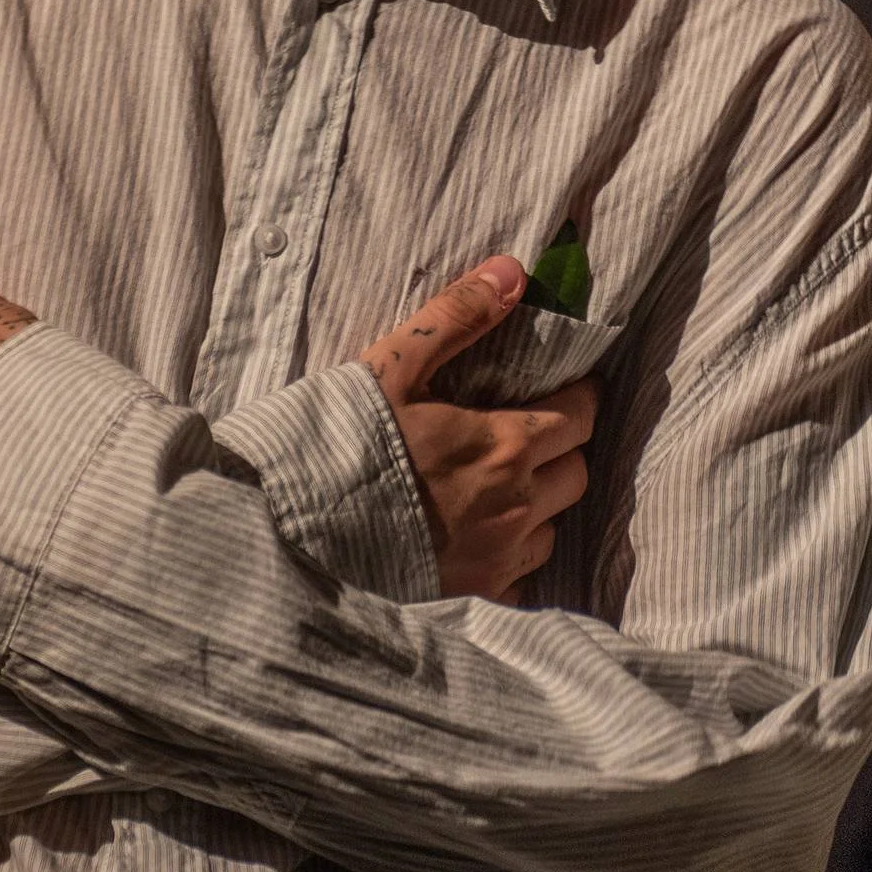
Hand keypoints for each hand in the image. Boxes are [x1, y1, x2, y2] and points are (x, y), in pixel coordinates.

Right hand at [361, 257, 598, 604]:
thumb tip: (512, 271)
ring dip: (540, 506)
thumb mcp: (392, 367)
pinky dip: (511, 559)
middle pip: (576, 473)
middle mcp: (515, 506)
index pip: (581, 417)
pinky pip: (520, 581)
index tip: (567, 391)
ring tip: (502, 489)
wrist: (290, 536)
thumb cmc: (341, 444)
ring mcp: (496, 561)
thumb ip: (456, 317)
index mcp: (505, 446)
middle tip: (532, 435)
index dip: (579, 400)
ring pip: (552, 529)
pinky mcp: (474, 600)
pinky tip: (479, 544)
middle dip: (563, 449)